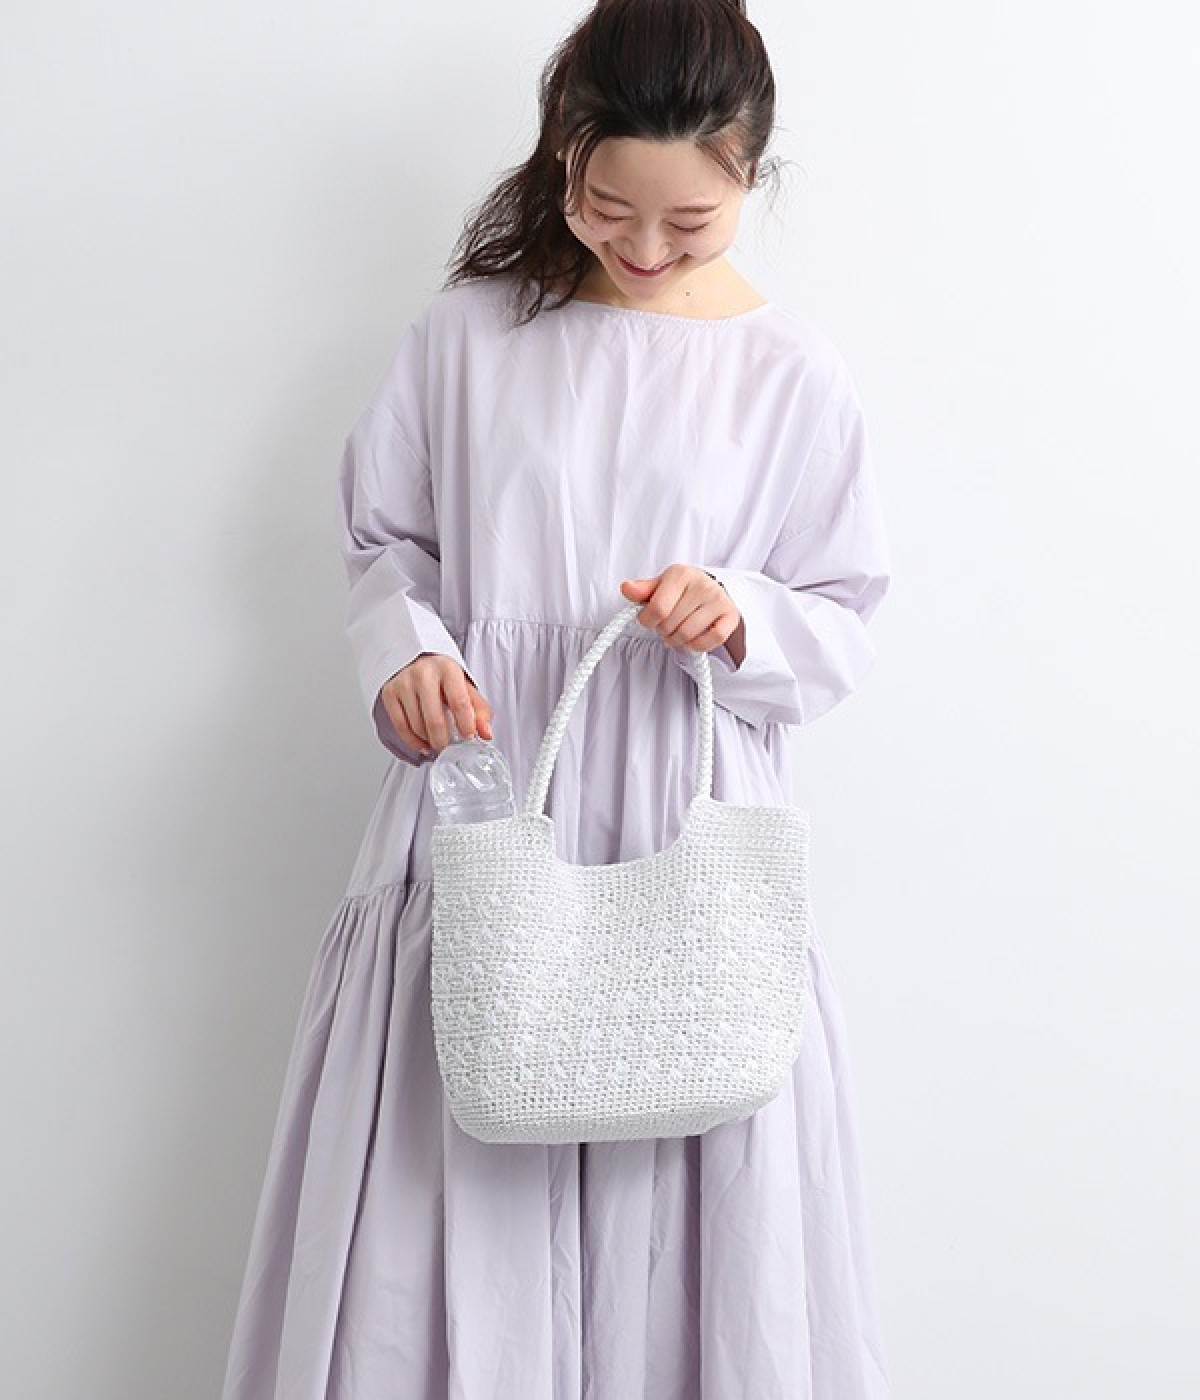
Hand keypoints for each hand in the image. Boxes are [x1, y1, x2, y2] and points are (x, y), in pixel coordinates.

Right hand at [379, 653, 494, 755]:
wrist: (416, 660)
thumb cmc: (443, 676)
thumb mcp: (465, 687)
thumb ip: (479, 710)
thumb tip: (486, 734)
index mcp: (447, 669)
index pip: (459, 702)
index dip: (466, 724)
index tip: (468, 737)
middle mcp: (423, 674)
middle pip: (434, 719)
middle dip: (443, 740)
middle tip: (449, 746)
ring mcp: (404, 683)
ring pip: (417, 725)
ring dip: (429, 740)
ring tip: (437, 741)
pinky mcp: (390, 693)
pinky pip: (401, 726)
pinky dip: (413, 741)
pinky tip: (423, 744)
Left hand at [620, 565, 744, 663]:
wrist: (710, 589)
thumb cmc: (681, 590)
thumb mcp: (659, 586)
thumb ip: (642, 591)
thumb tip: (626, 588)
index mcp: (680, 574)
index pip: (657, 608)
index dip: (648, 621)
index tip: (649, 620)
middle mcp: (702, 584)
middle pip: (670, 625)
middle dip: (663, 631)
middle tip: (667, 626)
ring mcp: (718, 600)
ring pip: (688, 635)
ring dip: (677, 641)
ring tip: (677, 633)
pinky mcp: (730, 616)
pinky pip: (712, 640)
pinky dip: (698, 646)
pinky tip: (693, 640)